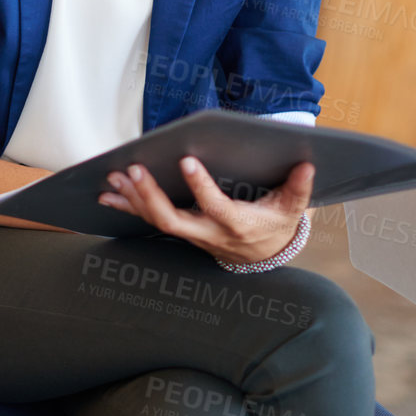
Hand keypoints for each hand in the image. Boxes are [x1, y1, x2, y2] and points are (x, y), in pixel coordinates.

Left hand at [98, 156, 313, 264]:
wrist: (264, 255)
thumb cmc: (276, 225)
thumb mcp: (293, 209)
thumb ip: (298, 188)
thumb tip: (307, 165)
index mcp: (236, 224)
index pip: (216, 207)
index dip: (200, 186)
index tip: (187, 160)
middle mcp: (208, 233)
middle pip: (172, 220)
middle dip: (150, 196)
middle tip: (134, 169)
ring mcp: (191, 234)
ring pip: (155, 221)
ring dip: (132, 199)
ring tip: (114, 176)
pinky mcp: (180, 231)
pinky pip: (149, 220)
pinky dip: (128, 207)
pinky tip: (108, 195)